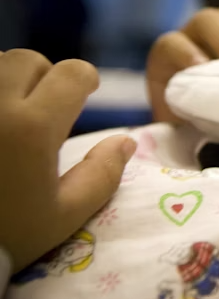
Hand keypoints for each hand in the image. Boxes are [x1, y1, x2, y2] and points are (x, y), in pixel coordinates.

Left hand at [0, 50, 135, 271]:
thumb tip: (125, 141)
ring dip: (7, 81)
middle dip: (43, 77)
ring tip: (9, 113)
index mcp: (34, 127)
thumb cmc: (4, 238)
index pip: (72, 72)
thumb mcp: (63, 216)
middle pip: (27, 61)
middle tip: (42, 108)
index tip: (85, 93)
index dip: (85, 80)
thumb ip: (101, 175)